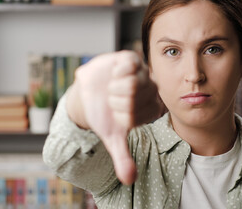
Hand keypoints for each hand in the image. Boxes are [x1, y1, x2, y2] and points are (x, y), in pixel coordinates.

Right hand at [69, 50, 161, 184]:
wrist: (89, 95)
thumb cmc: (105, 116)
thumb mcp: (113, 137)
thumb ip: (123, 158)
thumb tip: (129, 180)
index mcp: (151, 110)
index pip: (135, 116)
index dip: (119, 115)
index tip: (116, 114)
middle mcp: (151, 92)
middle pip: (134, 98)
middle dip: (115, 101)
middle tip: (112, 100)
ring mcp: (143, 74)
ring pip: (131, 83)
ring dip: (113, 88)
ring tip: (112, 88)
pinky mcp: (132, 60)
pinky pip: (130, 64)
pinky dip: (116, 71)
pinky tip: (114, 74)